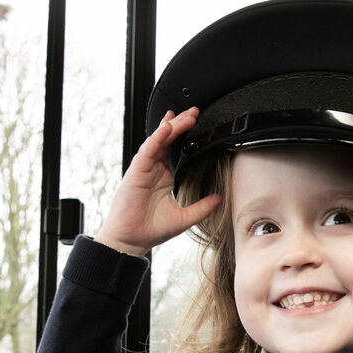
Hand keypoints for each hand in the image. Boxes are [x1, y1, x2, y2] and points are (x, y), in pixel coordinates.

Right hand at [93, 108, 223, 255]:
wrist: (131, 240)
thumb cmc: (151, 230)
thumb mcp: (185, 218)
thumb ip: (202, 207)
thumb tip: (220, 199)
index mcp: (164, 177)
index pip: (176, 150)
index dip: (185, 136)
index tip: (199, 124)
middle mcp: (154, 170)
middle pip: (168, 140)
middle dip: (180, 124)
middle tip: (194, 112)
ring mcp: (144, 169)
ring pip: (159, 141)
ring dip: (171, 127)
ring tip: (185, 116)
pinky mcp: (136, 171)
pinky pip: (147, 150)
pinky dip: (157, 139)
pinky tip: (166, 128)